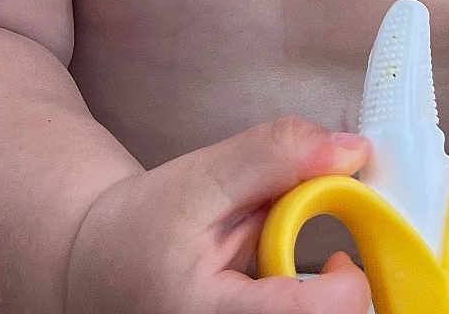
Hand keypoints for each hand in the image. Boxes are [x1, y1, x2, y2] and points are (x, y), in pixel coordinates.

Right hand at [64, 117, 372, 313]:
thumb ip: (276, 157)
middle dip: (333, 294)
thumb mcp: (203, 177)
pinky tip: (275, 290)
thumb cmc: (144, 226)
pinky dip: (306, 307)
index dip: (345, 287)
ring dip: (320, 303)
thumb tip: (351, 151)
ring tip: (283, 275)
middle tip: (311, 261)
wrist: (96, 267)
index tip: (337, 256)